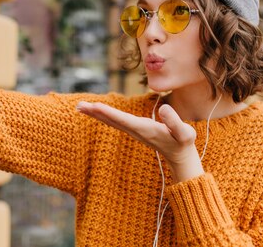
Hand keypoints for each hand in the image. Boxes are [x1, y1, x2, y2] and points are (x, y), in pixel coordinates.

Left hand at [76, 101, 203, 181]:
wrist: (180, 155)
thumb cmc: (183, 142)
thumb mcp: (184, 133)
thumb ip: (175, 121)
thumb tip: (164, 108)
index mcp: (145, 130)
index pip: (124, 120)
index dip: (110, 113)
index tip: (96, 106)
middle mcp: (135, 130)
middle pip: (112, 121)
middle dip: (96, 113)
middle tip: (79, 106)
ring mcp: (133, 130)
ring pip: (111, 121)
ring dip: (96, 113)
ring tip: (80, 107)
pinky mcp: (134, 129)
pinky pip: (115, 121)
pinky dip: (104, 114)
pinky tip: (95, 110)